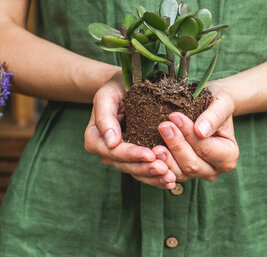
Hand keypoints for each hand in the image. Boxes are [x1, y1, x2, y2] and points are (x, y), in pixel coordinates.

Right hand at [83, 73, 176, 188]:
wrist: (126, 86)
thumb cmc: (116, 87)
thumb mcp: (107, 95)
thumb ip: (105, 116)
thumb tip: (111, 142)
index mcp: (95, 137)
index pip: (113, 151)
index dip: (132, 155)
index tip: (150, 154)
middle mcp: (106, 151)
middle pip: (125, 165)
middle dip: (145, 168)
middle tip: (164, 169)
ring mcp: (120, 157)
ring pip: (135, 171)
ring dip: (153, 177)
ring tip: (170, 178)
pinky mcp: (134, 158)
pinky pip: (143, 171)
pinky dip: (156, 178)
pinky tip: (171, 181)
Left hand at [153, 90, 238, 181]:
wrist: (208, 107)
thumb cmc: (216, 103)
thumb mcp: (221, 103)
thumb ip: (214, 116)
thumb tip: (201, 131)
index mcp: (229, 155)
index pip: (206, 148)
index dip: (189, 134)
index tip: (174, 116)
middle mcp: (215, 169)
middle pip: (192, 164)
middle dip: (176, 146)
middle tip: (162, 126)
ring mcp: (199, 174)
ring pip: (180, 173)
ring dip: (166, 160)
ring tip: (154, 146)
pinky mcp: (184, 174)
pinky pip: (170, 175)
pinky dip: (160, 166)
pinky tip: (150, 155)